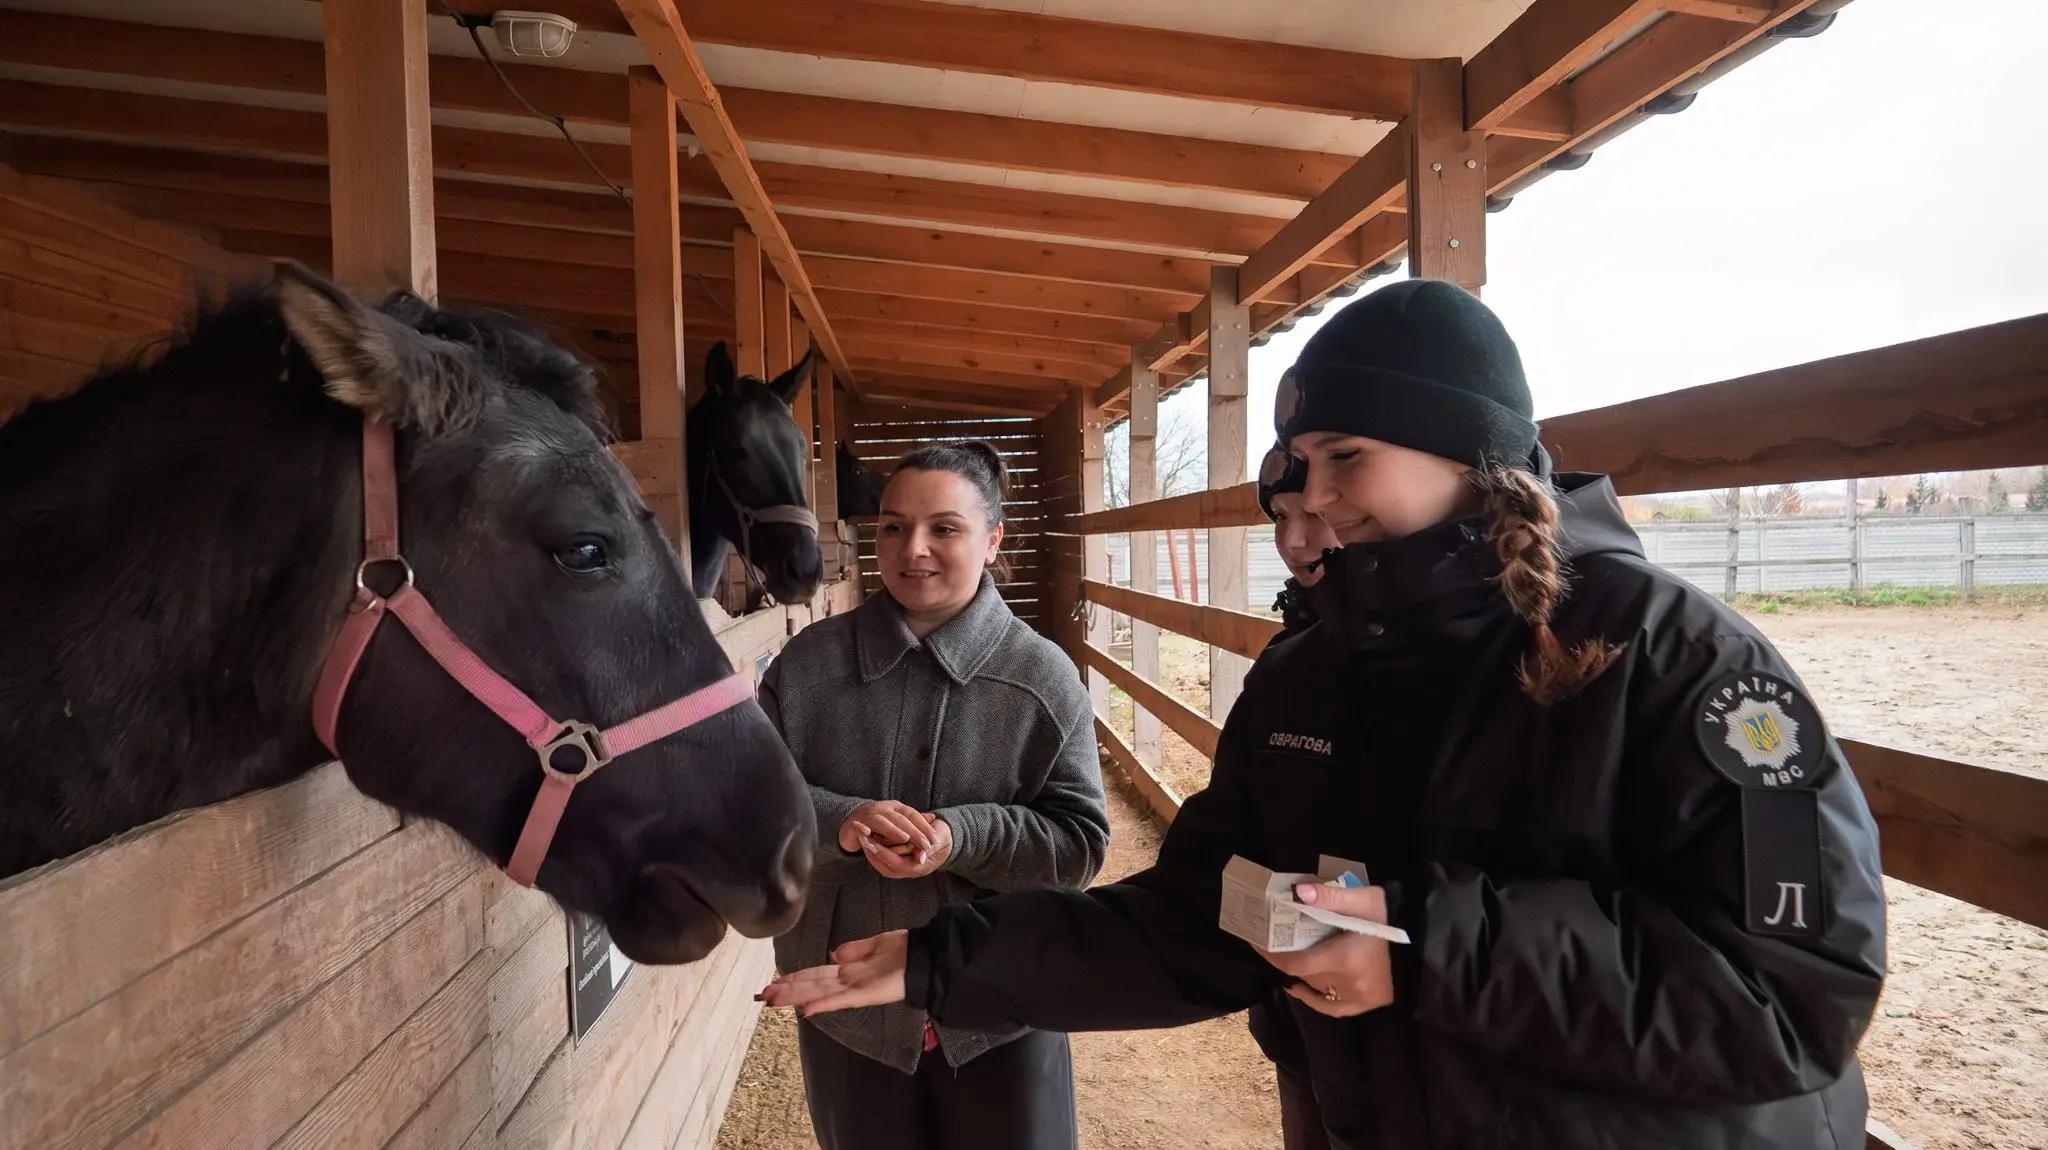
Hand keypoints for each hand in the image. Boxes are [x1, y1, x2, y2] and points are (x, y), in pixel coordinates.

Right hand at [759, 931, 909, 1015]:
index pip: (817, 973)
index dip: (796, 977)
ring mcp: (856, 987)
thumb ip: (854, 949)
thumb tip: (832, 954)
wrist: (927, 957)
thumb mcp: (877, 943)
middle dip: (788, 989)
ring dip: (797, 996)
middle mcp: (849, 980)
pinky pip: (842, 999)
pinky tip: (807, 1008)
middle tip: (764, 995)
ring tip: (774, 1000)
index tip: (775, 981)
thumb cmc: (905, 951)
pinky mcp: (867, 993)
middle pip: (813, 984)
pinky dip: (824, 1003)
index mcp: (850, 968)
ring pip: (820, 991)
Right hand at [839, 800, 935, 854]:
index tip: (935, 839)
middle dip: (914, 831)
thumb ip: (914, 821)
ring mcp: (869, 814)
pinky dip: (863, 829)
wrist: (851, 820)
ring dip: (894, 830)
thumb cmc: (879, 823)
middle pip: (901, 818)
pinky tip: (869, 835)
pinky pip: (860, 825)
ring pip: (883, 821)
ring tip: (906, 839)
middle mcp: (883, 808)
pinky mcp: (856, 823)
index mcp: (896, 807)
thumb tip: (933, 818)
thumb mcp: (898, 821)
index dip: (924, 826)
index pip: (913, 815)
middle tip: (926, 844)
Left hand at [861, 816, 951, 878]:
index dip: (884, 853)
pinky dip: (874, 852)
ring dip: (870, 852)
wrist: (945, 838)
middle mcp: (909, 871)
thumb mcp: (940, 839)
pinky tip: (868, 840)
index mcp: (919, 866)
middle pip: (885, 867)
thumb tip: (920, 857)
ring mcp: (903, 868)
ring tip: (861, 838)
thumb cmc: (943, 836)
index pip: (897, 863)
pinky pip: (883, 861)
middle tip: (861, 838)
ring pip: (882, 865)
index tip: (872, 842)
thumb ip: (930, 848)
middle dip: (872, 852)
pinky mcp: (899, 862)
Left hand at [1258, 883, 1395, 1018]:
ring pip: (1318, 992)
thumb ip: (1330, 896)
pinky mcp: (1371, 1002)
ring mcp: (1361, 998)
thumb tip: (1298, 892)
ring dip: (1301, 977)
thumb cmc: (1393, 915)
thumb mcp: (1363, 898)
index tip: (1256, 943)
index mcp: (1345, 959)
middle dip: (1286, 959)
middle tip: (1273, 943)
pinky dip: (1317, 999)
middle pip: (1305, 976)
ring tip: (1289, 959)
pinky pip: (1335, 1008)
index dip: (1272, 955)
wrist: (1426, 937)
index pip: (1296, 963)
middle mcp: (1350, 984)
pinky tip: (1304, 987)